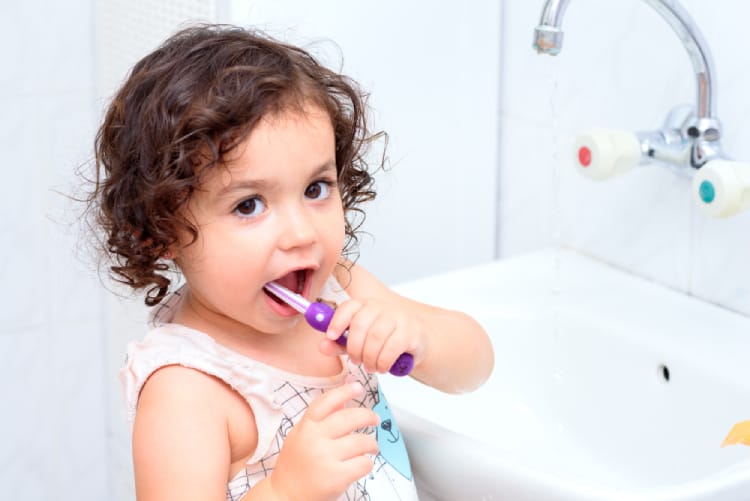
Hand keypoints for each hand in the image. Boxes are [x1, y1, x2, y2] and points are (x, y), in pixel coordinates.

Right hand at [268, 382, 378, 500]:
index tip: (358, 387)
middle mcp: (315, 439)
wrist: (285, 496)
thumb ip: (320, 419)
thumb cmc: (294, 466)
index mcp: (306, 427)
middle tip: (375, 419)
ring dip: (371, 444)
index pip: (327, 402)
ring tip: (371, 447)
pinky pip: (363, 463)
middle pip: (350, 418)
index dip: (344, 392)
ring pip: (361, 441)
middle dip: (368, 416)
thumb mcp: (300, 436)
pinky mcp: (336, 477)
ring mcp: (325, 457)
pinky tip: (363, 463)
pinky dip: (367, 463)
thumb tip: (343, 401)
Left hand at [321, 298, 425, 374]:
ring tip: (370, 366)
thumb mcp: (360, 342)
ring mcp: (398, 317)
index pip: (348, 307)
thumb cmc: (385, 340)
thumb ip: (339, 344)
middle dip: (354, 348)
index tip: (330, 336)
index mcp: (366, 305)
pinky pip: (391, 348)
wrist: (418, 342)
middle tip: (356, 361)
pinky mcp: (412, 331)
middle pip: (360, 325)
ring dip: (369, 358)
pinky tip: (382, 367)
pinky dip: (382, 362)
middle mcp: (382, 307)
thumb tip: (322, 346)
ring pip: (375, 338)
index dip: (337, 322)